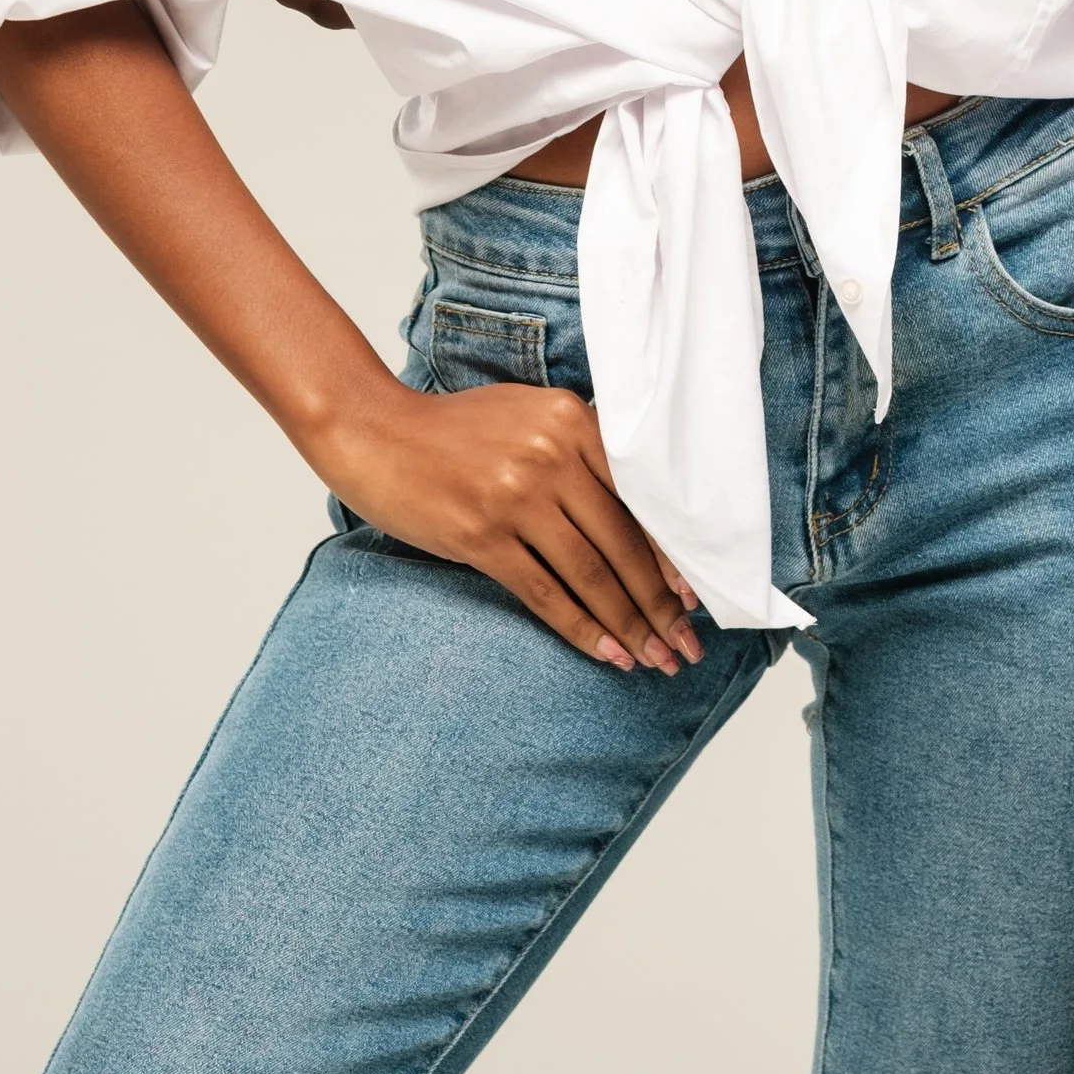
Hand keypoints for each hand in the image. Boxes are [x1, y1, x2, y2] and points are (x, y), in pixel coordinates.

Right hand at [320, 378, 704, 675]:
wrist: (375, 431)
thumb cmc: (457, 428)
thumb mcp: (529, 415)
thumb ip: (582, 447)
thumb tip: (642, 512)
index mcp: (572, 418)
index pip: (640, 495)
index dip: (672, 551)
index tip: (699, 594)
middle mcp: (551, 454)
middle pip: (622, 541)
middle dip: (661, 601)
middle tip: (688, 644)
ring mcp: (516, 495)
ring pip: (591, 572)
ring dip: (630, 623)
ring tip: (656, 659)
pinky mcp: (481, 535)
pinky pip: (545, 592)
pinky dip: (581, 628)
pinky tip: (607, 654)